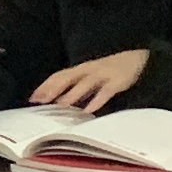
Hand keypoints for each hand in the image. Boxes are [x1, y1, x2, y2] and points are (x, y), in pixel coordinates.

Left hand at [29, 49, 149, 116]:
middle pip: (67, 77)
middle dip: (53, 89)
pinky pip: (105, 91)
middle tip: (40, 101)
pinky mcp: (117, 81)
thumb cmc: (109, 72)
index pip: (59, 76)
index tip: (32, 98)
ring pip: (84, 84)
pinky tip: (89, 110)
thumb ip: (76, 88)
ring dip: (72, 95)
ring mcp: (103, 74)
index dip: (45, 86)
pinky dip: (97, 100)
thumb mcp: (90, 78)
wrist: (138, 60)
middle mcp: (89, 70)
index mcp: (81, 69)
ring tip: (60, 106)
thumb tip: (57, 102)